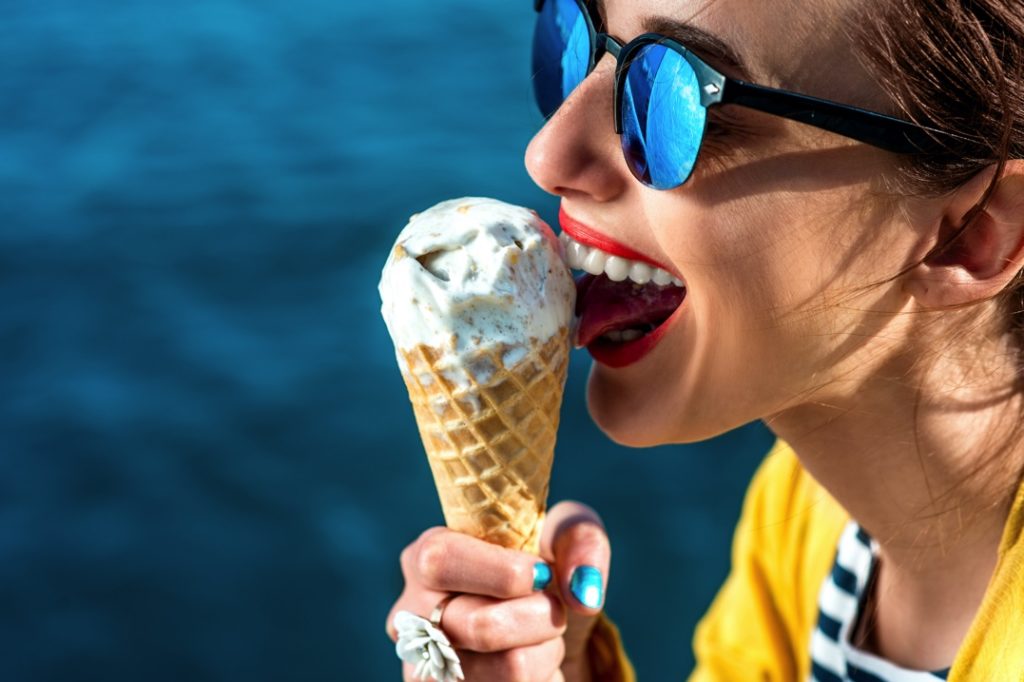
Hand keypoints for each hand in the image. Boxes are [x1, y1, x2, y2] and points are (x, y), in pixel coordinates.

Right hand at [386, 501, 610, 681]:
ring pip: (508, 669)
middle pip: (481, 625)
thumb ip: (579, 539)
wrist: (543, 630)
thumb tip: (583, 591)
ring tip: (538, 635)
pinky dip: (541, 677)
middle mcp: (412, 615)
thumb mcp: (564, 535)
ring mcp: (426, 668)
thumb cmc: (544, 570)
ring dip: (545, 650)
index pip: (441, 558)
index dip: (501, 570)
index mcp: (427, 557)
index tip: (542, 574)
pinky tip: (531, 662)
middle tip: (550, 606)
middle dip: (540, 616)